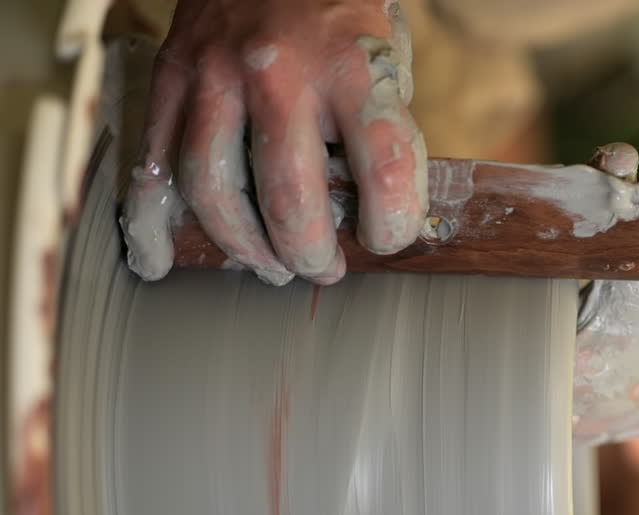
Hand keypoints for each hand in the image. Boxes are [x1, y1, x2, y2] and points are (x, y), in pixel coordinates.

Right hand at [120, 0, 427, 284]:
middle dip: (311, 253)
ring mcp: (215, 73)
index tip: (386, 240)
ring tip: (271, 266)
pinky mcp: (171, 74)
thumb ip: (380, 128)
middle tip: (325, 270)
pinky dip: (154, 221)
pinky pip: (154, 160)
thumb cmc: (338, 10)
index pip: (384, 168)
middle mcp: (278, 72)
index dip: (390, 224)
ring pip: (212, 190)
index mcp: (350, 66)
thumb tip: (372, 212)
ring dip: (244, 247)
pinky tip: (161, 258)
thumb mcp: (385, 57)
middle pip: (288, 197)